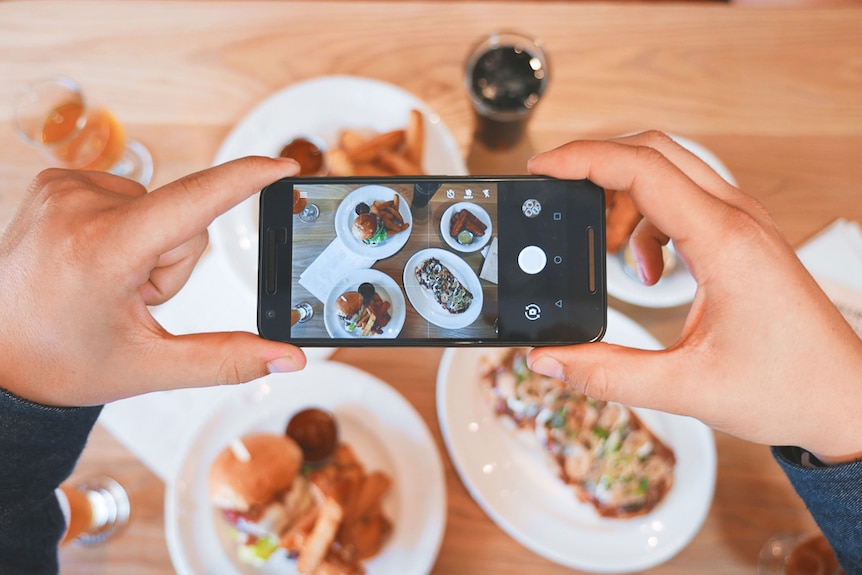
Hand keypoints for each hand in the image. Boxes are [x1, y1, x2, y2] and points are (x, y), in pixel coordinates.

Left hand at [0, 157, 304, 406]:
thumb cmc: (61, 362)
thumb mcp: (150, 367)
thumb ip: (228, 359)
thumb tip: (288, 359)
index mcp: (103, 251)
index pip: (194, 201)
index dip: (247, 179)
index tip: (284, 165)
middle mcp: (78, 206)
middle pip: (183, 220)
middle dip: (174, 262)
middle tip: (131, 299)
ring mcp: (63, 189)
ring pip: (158, 208)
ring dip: (150, 247)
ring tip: (107, 282)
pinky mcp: (56, 182)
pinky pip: (128, 197)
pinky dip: (126, 229)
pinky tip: (94, 260)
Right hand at [527, 131, 861, 461]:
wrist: (845, 400)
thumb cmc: (789, 388)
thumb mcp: (685, 388)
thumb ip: (608, 374)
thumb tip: (549, 359)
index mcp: (724, 242)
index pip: (643, 169)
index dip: (583, 159)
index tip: (542, 168)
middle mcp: (737, 220)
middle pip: (654, 152)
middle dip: (596, 164)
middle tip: (557, 191)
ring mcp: (744, 224)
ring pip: (670, 172)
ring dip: (624, 195)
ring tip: (604, 247)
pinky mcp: (743, 239)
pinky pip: (684, 201)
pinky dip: (649, 222)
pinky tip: (649, 270)